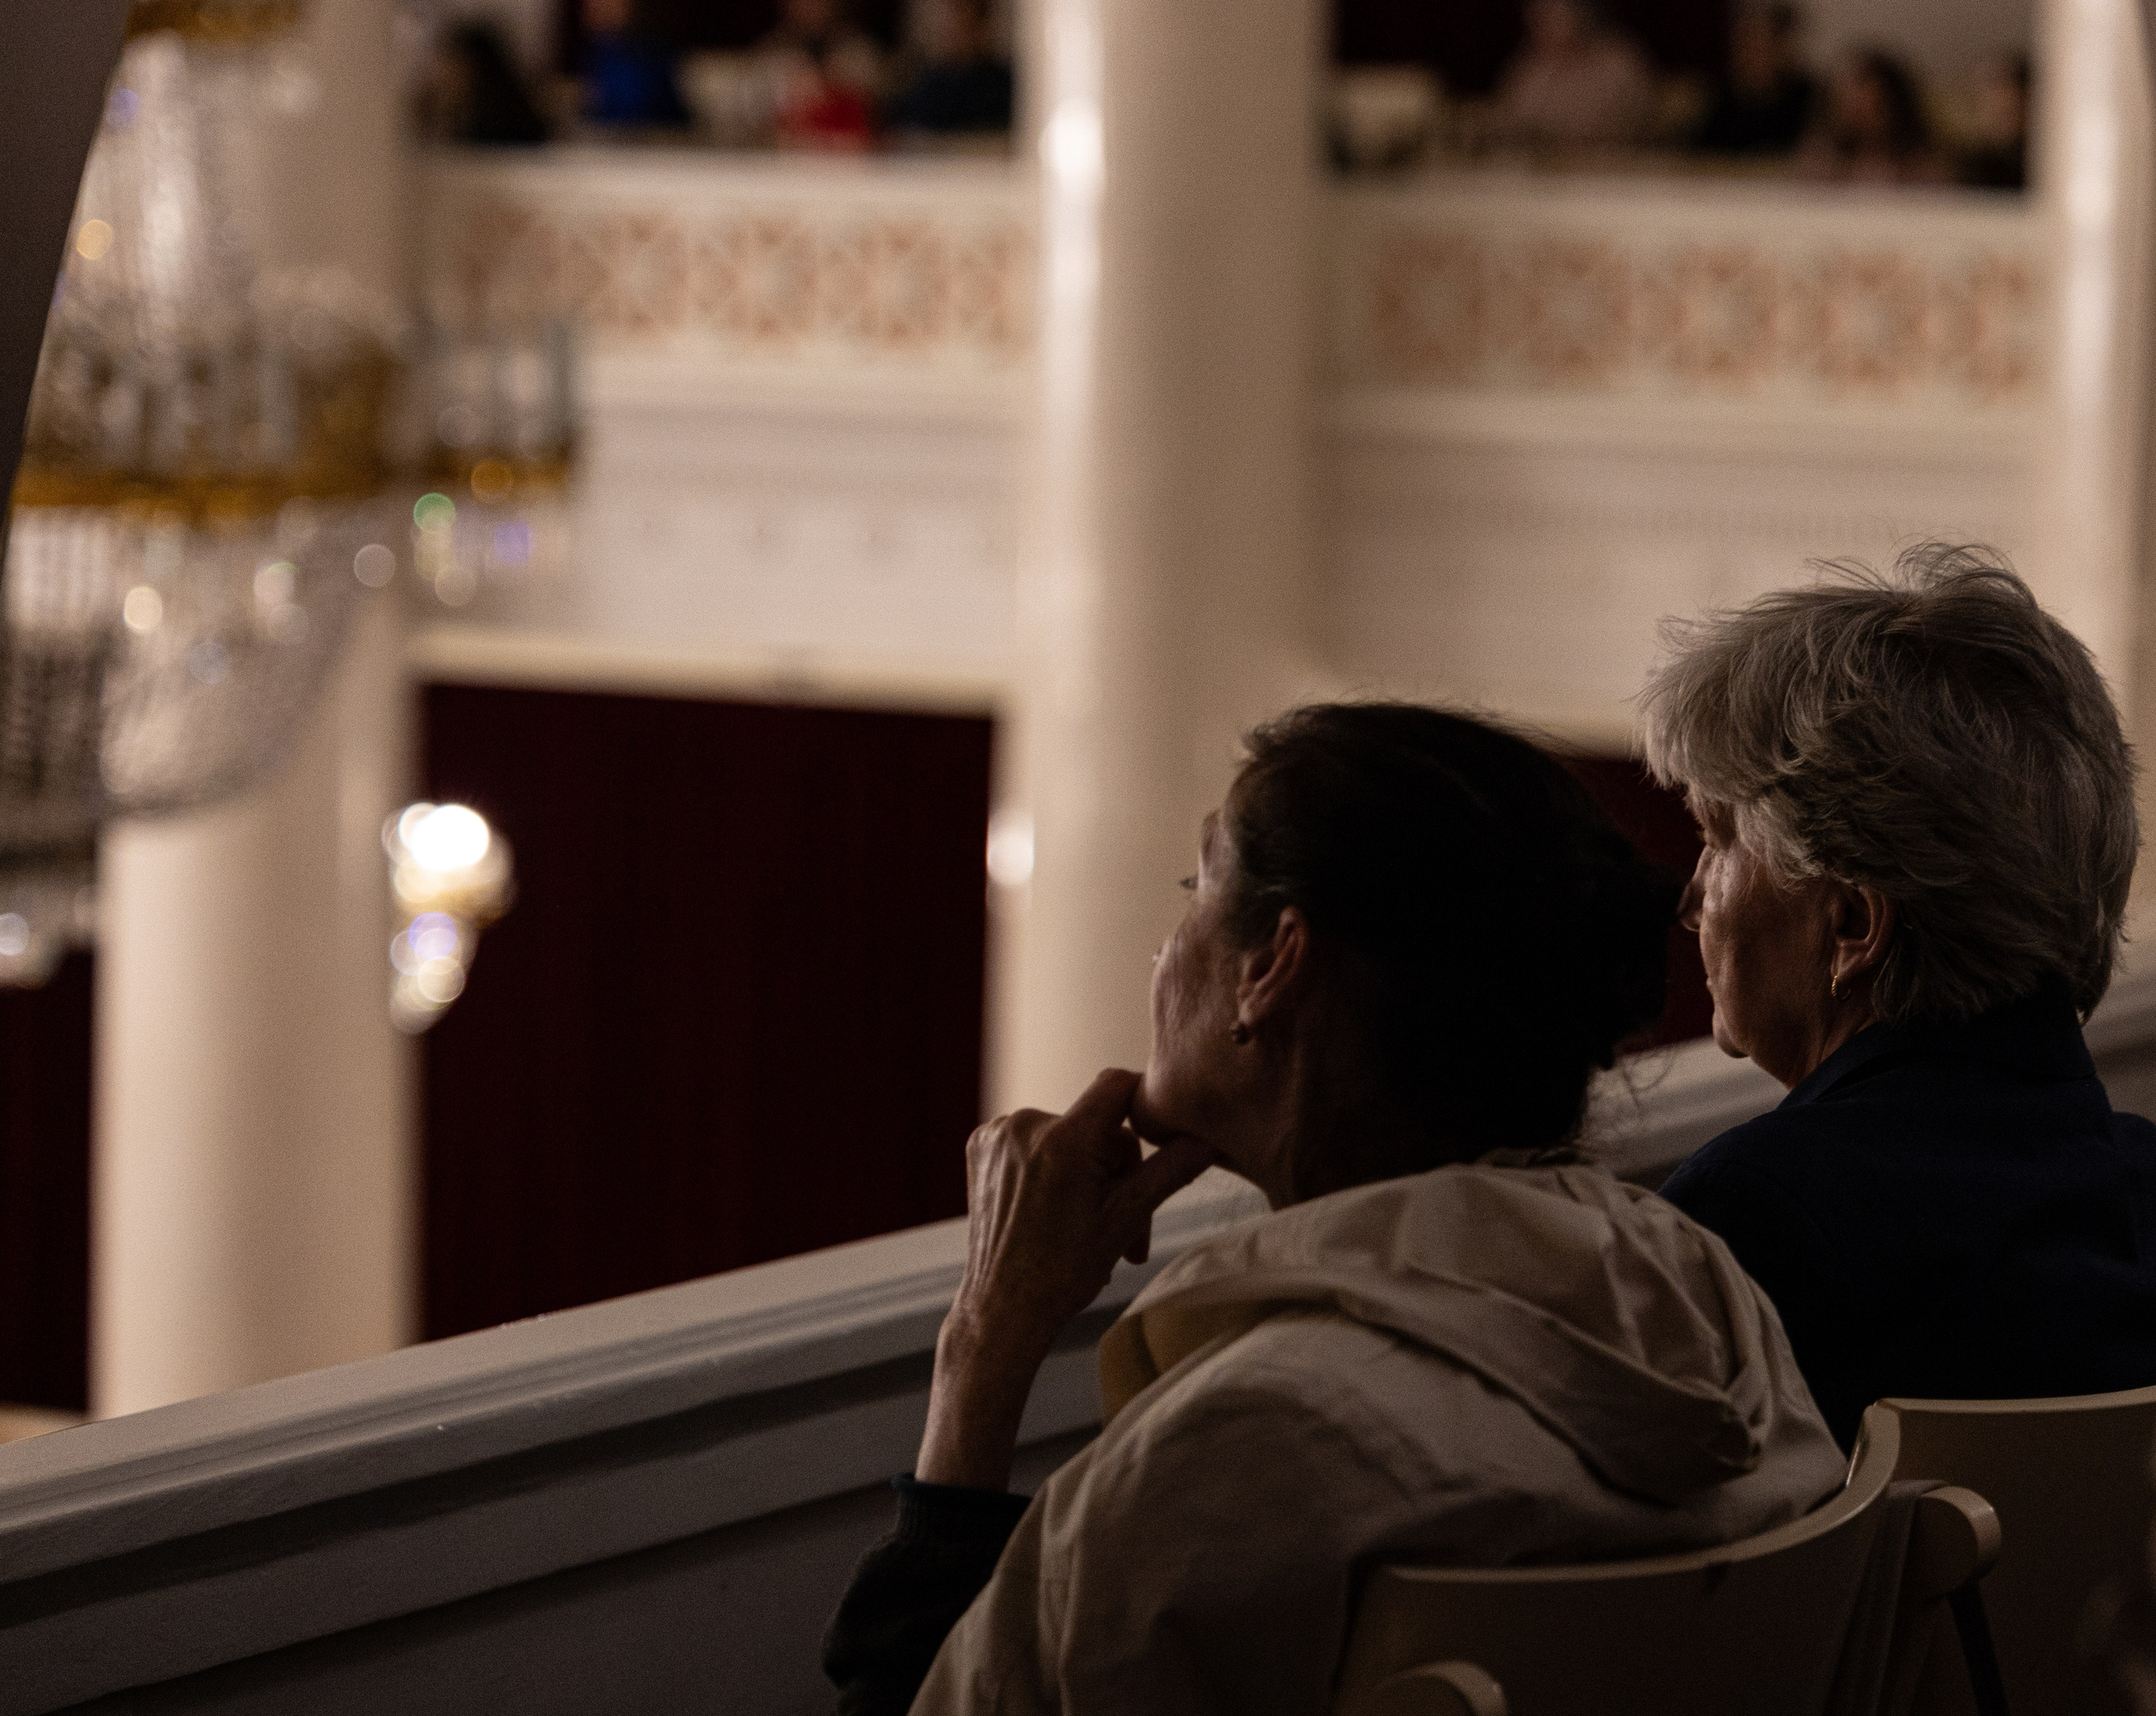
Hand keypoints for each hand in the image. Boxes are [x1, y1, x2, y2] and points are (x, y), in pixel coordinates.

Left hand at [914, 1069, 1214, 1489]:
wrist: (1003, 1309)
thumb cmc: (1063, 1273)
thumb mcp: (1125, 1220)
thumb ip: (1168, 1171)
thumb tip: (1206, 1141)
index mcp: (1062, 1140)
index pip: (1116, 1086)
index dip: (1142, 1106)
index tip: (1155, 1140)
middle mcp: (1024, 1126)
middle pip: (1094, 1123)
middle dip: (1114, 1170)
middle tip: (1123, 1226)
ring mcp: (996, 1135)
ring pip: (1065, 1135)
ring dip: (1083, 1173)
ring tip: (1087, 1226)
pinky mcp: (980, 1146)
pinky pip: (1034, 1141)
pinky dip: (1050, 1168)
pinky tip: (1053, 1211)